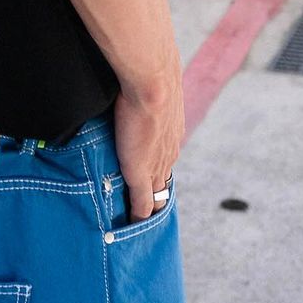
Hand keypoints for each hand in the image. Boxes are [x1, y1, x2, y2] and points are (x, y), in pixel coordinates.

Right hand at [113, 56, 183, 223]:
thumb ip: (145, 94)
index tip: (151, 182)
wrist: (152, 82)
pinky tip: (131, 225)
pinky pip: (142, 204)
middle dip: (156, 195)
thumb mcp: (152, 89)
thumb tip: (136, 81)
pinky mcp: (142, 174)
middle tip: (146, 208)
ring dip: (147, 206)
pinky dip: (137, 215)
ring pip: (156, 196)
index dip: (157, 173)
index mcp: (171, 136)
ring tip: (138, 218)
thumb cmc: (149, 77)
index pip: (164, 162)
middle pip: (163, 183)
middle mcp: (169, 153)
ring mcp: (157, 165)